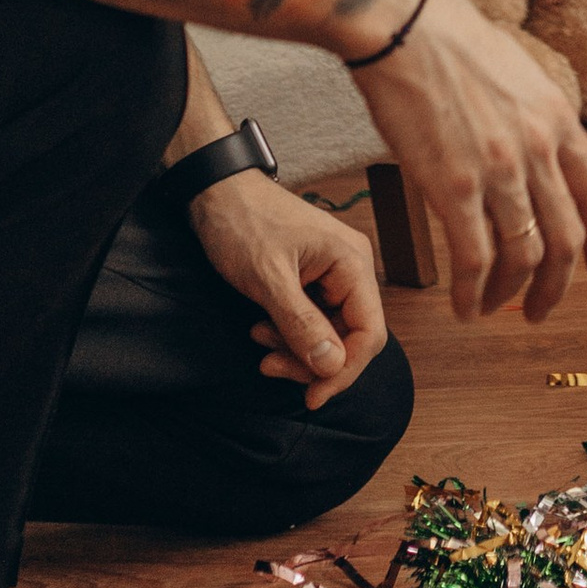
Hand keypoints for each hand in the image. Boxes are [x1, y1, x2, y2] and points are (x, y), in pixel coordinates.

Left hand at [188, 169, 386, 408]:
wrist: (216, 191)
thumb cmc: (243, 223)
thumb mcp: (268, 278)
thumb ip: (301, 324)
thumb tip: (333, 366)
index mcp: (351, 262)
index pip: (370, 332)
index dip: (345, 370)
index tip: (312, 396)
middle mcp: (351, 268)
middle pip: (350, 337)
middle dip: (312, 361)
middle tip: (270, 366)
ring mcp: (333, 274)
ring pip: (329, 332)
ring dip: (296, 348)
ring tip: (259, 340)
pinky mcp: (314, 278)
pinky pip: (313, 319)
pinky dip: (289, 333)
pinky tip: (261, 328)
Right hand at [350, 0, 586, 323]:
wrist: (406, 25)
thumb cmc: (451, 42)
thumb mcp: (519, 78)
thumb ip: (534, 122)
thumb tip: (534, 154)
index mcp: (559, 120)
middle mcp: (539, 149)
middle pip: (568, 239)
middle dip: (559, 285)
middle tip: (543, 310)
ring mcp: (501, 171)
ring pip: (525, 257)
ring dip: (511, 295)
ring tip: (494, 310)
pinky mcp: (454, 187)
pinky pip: (476, 259)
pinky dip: (472, 292)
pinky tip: (464, 305)